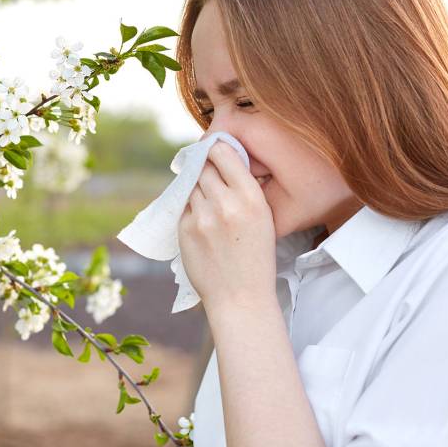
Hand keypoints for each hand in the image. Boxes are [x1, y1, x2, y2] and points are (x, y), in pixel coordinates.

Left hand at [177, 141, 277, 312]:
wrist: (240, 297)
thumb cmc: (255, 258)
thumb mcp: (264, 218)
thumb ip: (244, 189)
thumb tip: (222, 160)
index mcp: (251, 198)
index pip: (223, 153)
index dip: (216, 149)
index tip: (214, 150)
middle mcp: (225, 203)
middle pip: (204, 167)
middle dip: (205, 168)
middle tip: (209, 175)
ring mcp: (202, 216)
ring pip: (191, 185)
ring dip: (197, 188)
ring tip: (209, 204)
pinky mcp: (185, 229)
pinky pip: (183, 206)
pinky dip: (190, 208)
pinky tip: (202, 222)